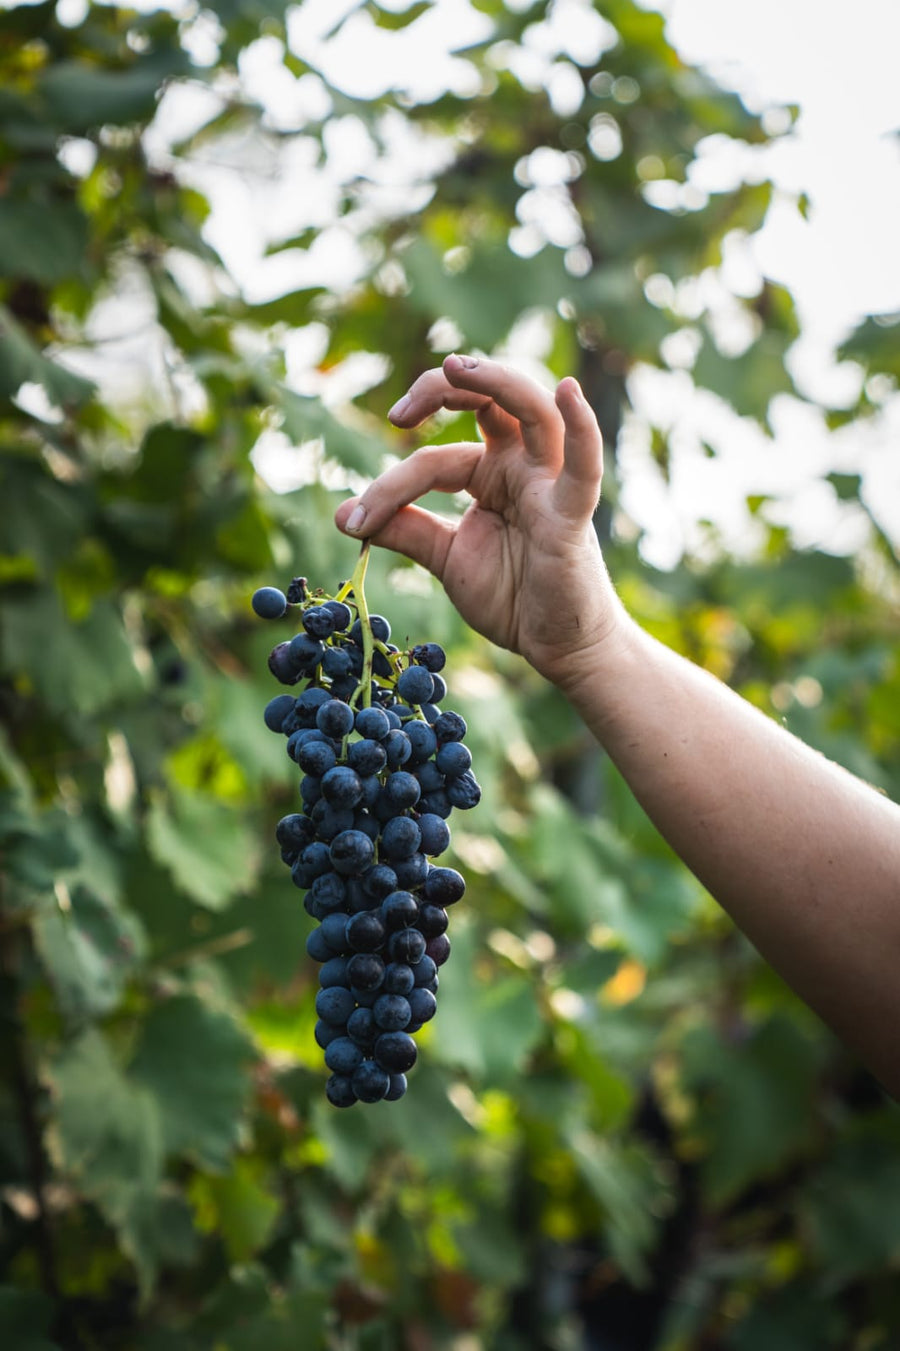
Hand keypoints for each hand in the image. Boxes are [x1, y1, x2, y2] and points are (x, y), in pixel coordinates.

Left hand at [334, 354, 622, 687]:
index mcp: (490, 474)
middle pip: (489, 401)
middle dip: (442, 390)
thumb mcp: (446, 558)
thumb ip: (404, 531)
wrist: (556, 647)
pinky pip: (582, 467)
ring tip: (455, 366)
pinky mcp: (572, 515)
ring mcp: (549, 485)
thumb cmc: (513, 597)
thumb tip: (341, 516)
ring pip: (533, 412)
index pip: (435, 460)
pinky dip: (581, 428)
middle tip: (399, 413)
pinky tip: (567, 391)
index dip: (390, 485)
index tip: (354, 520)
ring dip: (497, 381)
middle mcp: (521, 467)